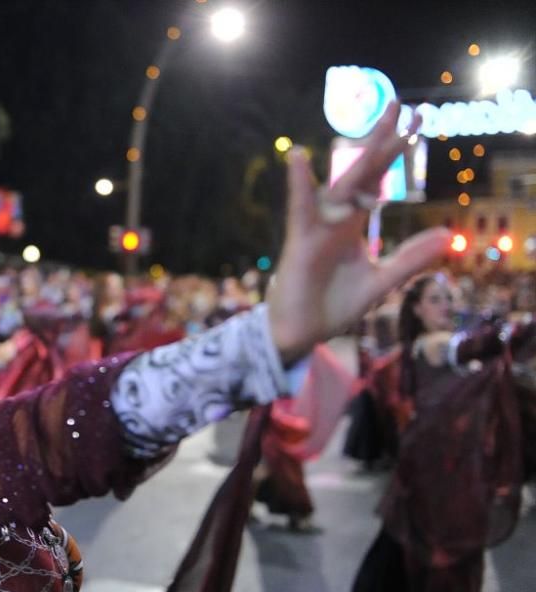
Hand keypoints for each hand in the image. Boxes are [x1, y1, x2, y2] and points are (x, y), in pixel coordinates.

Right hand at [267, 101, 450, 362]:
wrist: (301, 332)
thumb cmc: (333, 306)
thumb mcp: (382, 282)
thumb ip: (411, 258)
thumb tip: (448, 235)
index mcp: (353, 224)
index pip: (380, 181)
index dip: (397, 153)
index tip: (418, 123)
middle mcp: (337, 218)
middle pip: (364, 171)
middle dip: (383, 139)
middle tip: (401, 103)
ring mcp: (318, 226)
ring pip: (342, 184)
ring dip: (358, 154)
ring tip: (372, 125)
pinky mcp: (301, 240)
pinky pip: (300, 207)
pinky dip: (299, 183)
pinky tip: (299, 157)